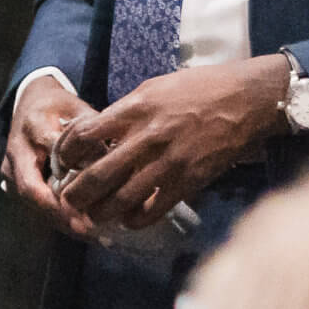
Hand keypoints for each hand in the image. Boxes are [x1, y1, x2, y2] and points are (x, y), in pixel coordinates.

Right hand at [1, 73, 95, 238]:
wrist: (29, 104)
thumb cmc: (58, 106)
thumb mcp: (77, 109)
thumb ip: (93, 133)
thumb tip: (116, 159)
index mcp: (33, 127)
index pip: (46, 161)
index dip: (62, 190)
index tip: (88, 207)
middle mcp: (15, 152)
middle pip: (32, 192)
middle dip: (61, 215)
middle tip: (90, 232)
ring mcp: (10, 170)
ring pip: (34, 204)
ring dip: (63, 222)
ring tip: (96, 237)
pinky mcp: (14, 183)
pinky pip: (36, 205)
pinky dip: (61, 219)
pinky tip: (86, 231)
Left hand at [53, 55, 285, 230]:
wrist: (245, 100)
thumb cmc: (199, 88)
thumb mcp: (153, 88)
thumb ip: (126, 111)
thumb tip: (102, 132)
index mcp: (133, 109)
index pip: (85, 135)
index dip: (67, 153)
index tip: (63, 161)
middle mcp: (146, 137)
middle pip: (98, 174)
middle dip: (77, 193)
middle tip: (67, 202)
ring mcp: (168, 162)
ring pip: (123, 198)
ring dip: (103, 211)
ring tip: (92, 216)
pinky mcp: (189, 180)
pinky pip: (155, 208)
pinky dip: (138, 218)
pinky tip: (129, 220)